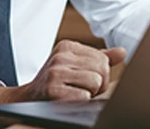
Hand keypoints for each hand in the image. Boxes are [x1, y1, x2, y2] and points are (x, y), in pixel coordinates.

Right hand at [0, 40, 125, 104]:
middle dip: (98, 85)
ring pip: (95, 82)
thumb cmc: (56, 83)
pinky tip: (68, 100)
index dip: (101, 75)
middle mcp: (60, 56)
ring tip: (75, 94)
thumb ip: (99, 58)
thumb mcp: (74, 65)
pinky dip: (80, 102)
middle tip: (82, 90)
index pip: (103, 59)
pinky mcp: (52, 89)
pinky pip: (83, 97)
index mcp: (67, 46)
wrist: (27, 99)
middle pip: (102, 70)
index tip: (85, 81)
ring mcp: (55, 71)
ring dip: (89, 94)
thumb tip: (122, 52)